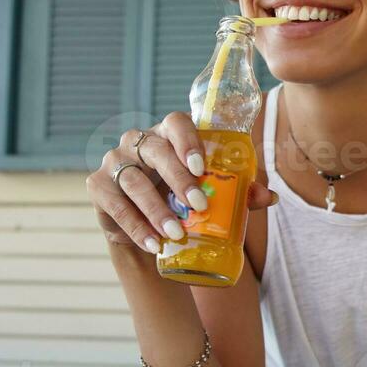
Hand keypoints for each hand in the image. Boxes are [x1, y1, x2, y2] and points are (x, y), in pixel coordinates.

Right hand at [86, 112, 276, 252]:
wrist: (150, 233)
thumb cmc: (184, 203)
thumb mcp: (212, 196)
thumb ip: (239, 193)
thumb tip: (269, 197)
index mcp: (169, 134)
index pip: (176, 122)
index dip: (187, 141)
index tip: (201, 167)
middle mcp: (139, 141)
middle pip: (156, 151)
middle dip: (178, 179)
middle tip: (199, 206)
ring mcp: (115, 161)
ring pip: (134, 181)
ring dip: (156, 209)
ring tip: (176, 233)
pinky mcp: (97, 186)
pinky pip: (115, 205)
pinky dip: (135, 226)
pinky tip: (153, 243)